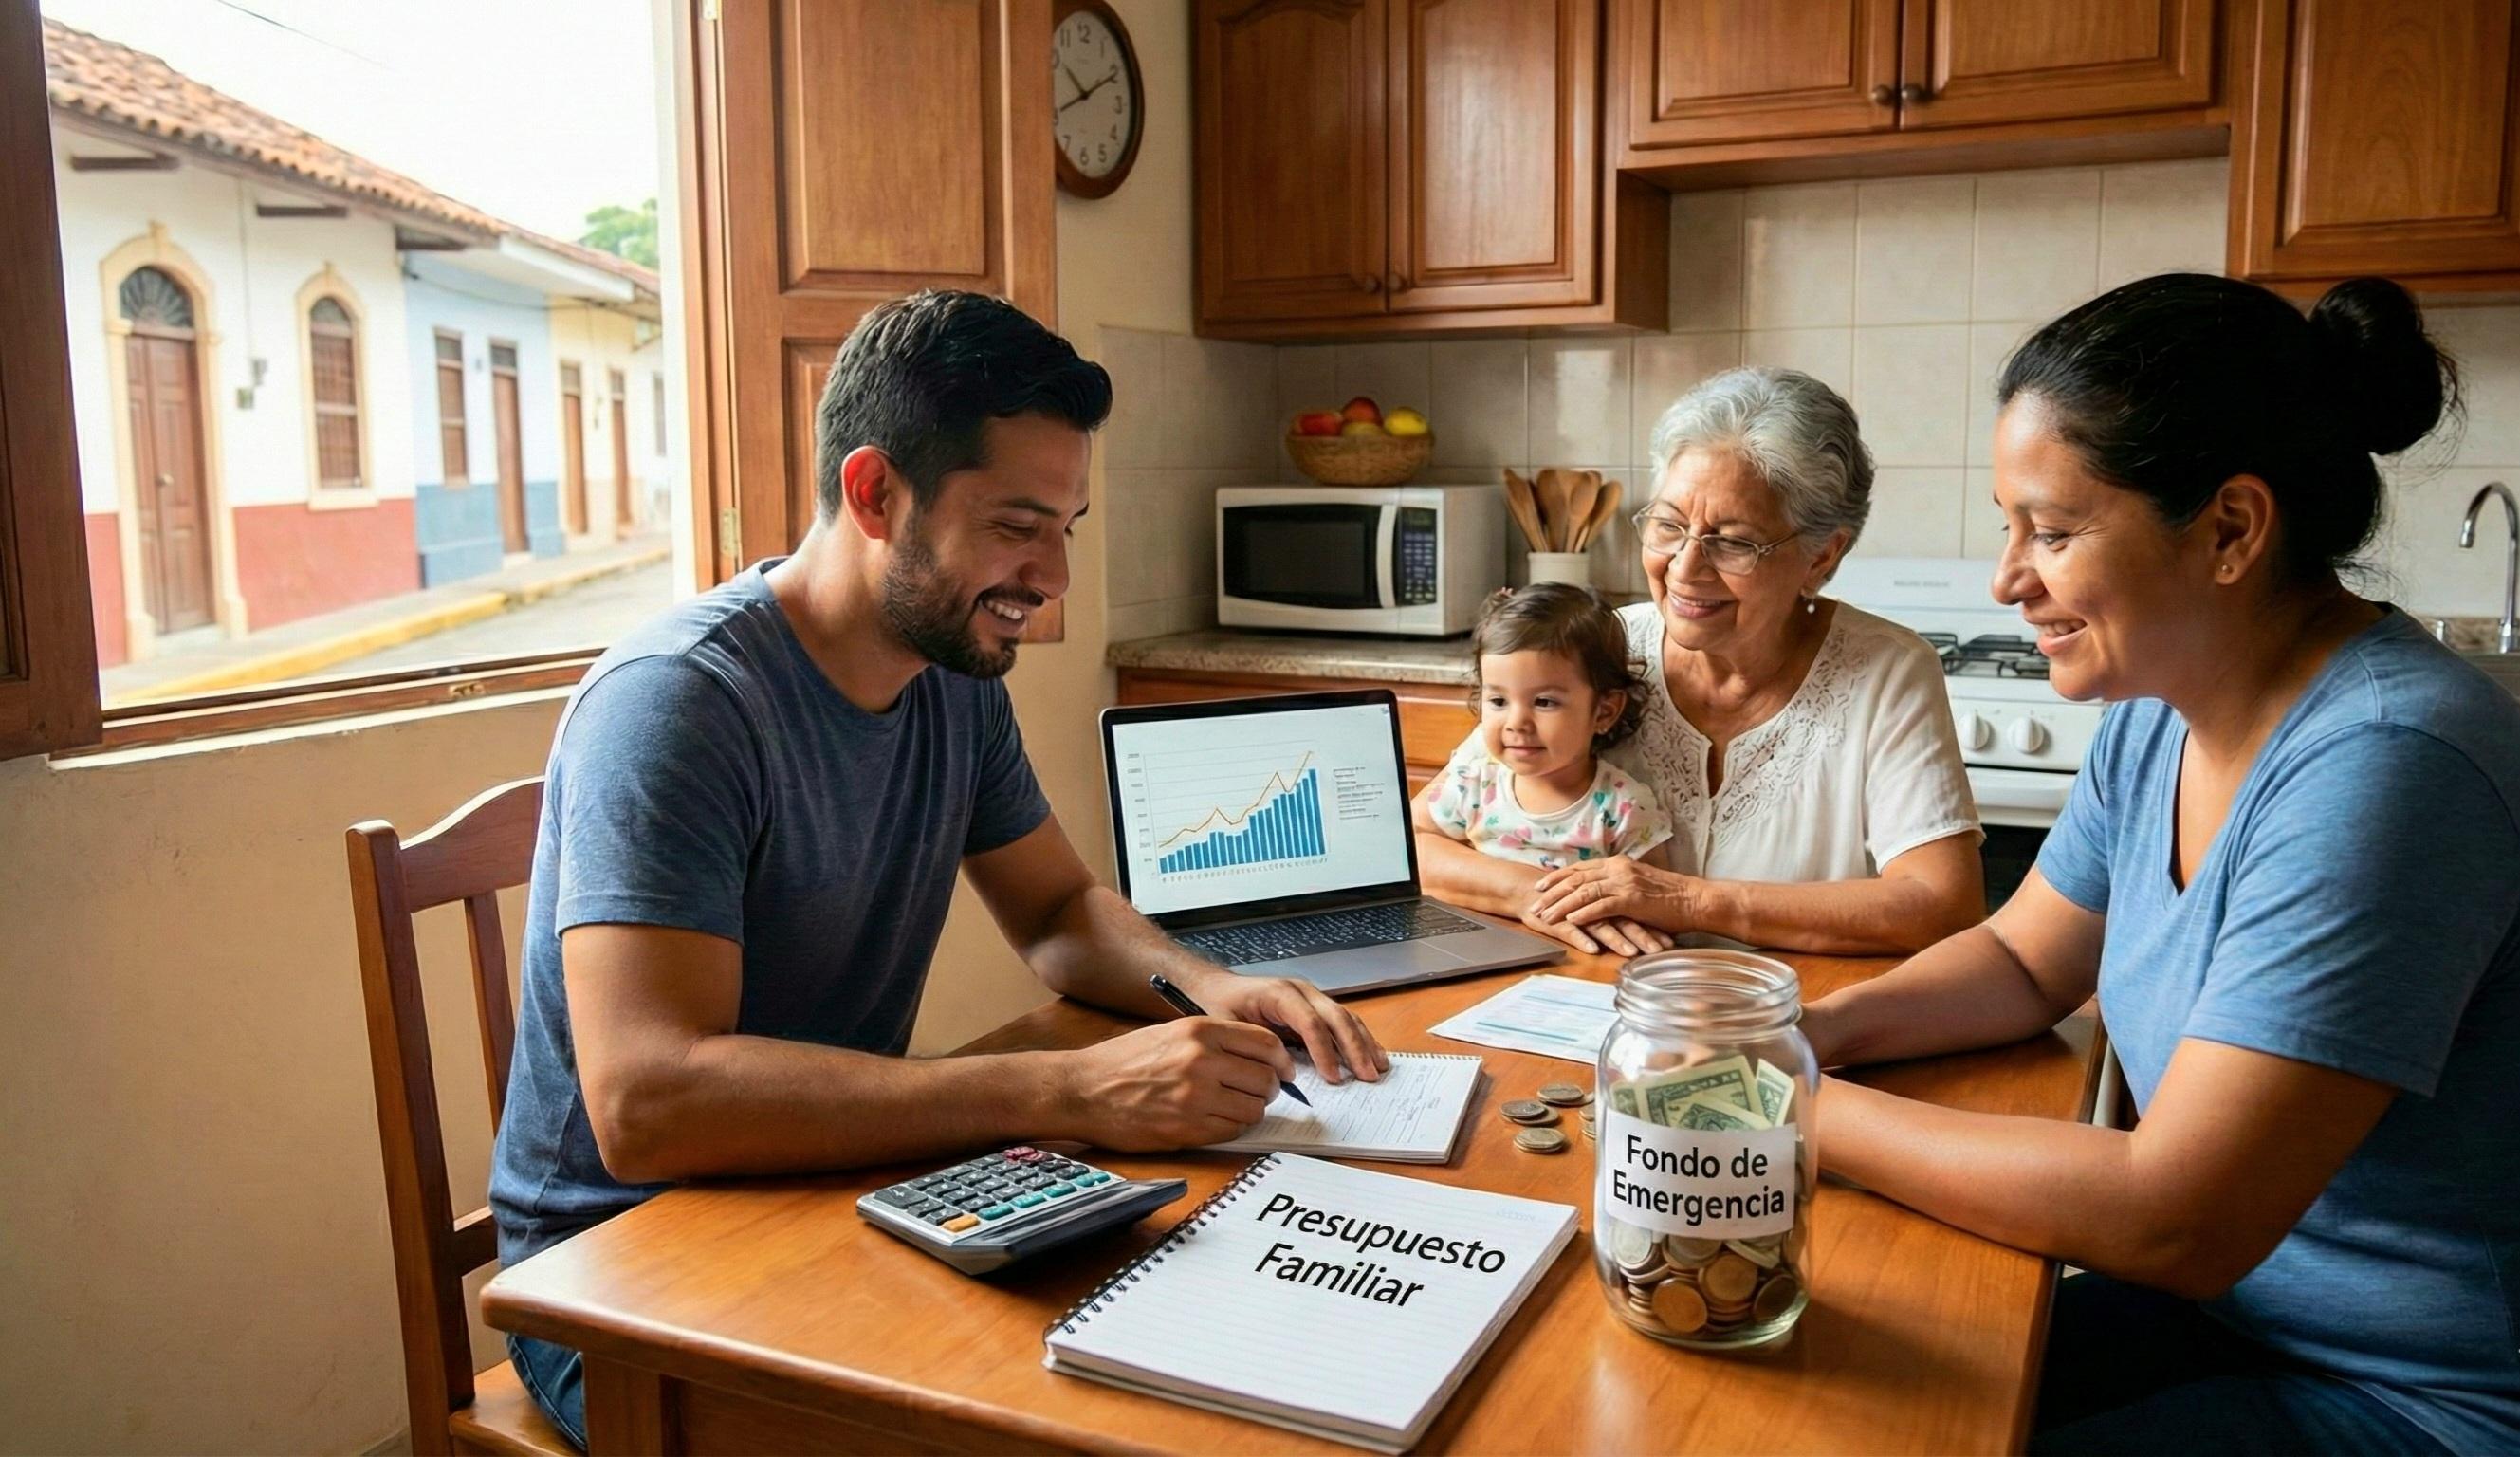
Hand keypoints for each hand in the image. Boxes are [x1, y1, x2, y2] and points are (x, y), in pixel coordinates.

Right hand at [1057, 1017, 1289, 1150]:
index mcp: (1200, 1031)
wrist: (1083, 1090)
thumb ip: (1213, 1041)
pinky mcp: (1187, 1129)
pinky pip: (1232, 1131)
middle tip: (1259, 1093)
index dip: (1280, 1060)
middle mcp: (1202, 1061)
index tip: (1281, 1069)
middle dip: (1269, 1088)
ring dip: (1251, 1111)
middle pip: (1266, 1078)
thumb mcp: (1170, 1032)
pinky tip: (1217, 1121)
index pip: (1266, 1043)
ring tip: (1235, 1107)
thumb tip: (1257, 1056)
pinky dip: (1232, 1128)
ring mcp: (1196, 1097)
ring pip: (1254, 1109)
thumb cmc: (1122, 1061)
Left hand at [1177, 967, 1388, 1084]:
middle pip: (1336, 1017)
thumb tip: (1284, 1074)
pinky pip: (1344, 1021)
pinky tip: (1373, 1055)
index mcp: (1280, 993)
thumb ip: (1255, 1047)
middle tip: (1367, 1076)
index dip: (1324, 1050)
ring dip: (1365, 1043)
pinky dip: (1361, 1039)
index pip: (1309, 1022)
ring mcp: (1313, 996)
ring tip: (1379, 1068)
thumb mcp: (1230, 1027)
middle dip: (1354, 1048)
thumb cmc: (1223, 1007)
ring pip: (1346, 1017)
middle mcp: (1302, 991)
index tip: (1333, 1077)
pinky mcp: (1318, 1006)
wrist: (1221, 988)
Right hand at [1518, 909, 1671, 957]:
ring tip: (1631, 952)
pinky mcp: (1557, 920)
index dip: (1654, 926)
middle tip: (1659, 950)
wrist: (1529, 892)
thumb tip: (1648, 927)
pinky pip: (1571, 930)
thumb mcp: (1597, 905)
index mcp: (1608, 897)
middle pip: (1623, 918)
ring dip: (1617, 939)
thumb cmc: (1569, 901)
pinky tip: (1593, 950)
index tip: (1671, 941)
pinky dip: (1582, 939)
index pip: (1636, 913)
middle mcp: (1595, 902)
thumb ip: (1619, 912)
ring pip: (1600, 924)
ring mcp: (1576, 911)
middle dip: (1642, 935)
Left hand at [1529, 856, 1692, 932]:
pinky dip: (1584, 913)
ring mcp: (1625, 883)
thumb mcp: (1639, 885)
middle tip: (1533, 903)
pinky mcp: (1633, 900)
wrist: (1696, 900)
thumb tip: (1600, 894)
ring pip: (1584, 892)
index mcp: (1618, 864)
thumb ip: (1618, 886)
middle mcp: (1618, 869)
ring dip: (1561, 905)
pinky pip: (1601, 906)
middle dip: (1552, 892)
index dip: (1558, 877)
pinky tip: (1570, 921)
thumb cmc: (1670, 898)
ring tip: (1545, 916)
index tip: (1540, 885)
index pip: (1580, 869)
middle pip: (1576, 879)